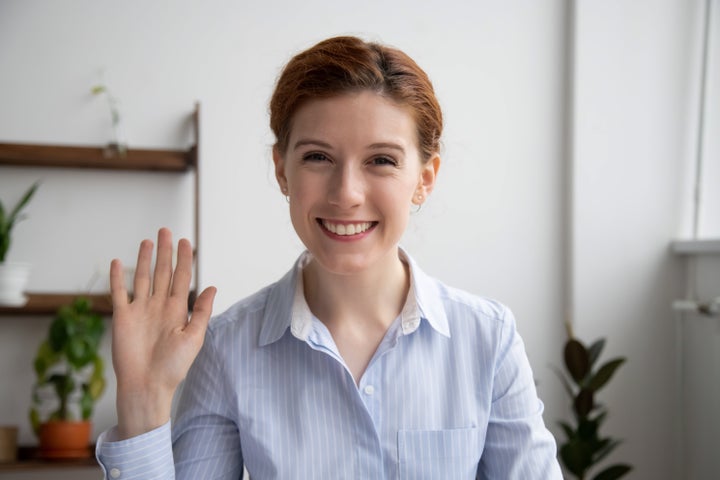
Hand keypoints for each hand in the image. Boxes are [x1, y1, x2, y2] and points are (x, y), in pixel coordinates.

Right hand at [110, 228, 216, 438]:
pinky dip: (118, 278)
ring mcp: (140, 310)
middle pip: (163, 272)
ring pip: (143, 278)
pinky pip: (119, 293)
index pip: (181, 277)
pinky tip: (117, 262)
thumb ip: (202, 311)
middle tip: (166, 231)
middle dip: (165, 252)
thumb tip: (212, 287)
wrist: (147, 386)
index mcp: (177, 310)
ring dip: (144, 259)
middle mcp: (159, 306)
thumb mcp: (194, 338)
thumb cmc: (173, 367)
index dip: (184, 259)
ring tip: (148, 241)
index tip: (186, 242)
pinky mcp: (122, 318)